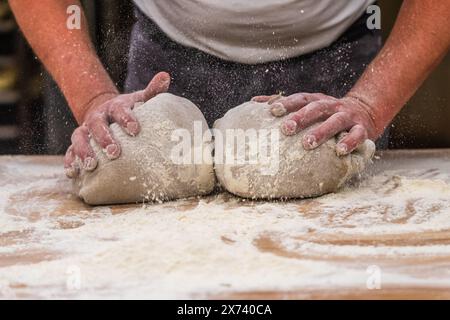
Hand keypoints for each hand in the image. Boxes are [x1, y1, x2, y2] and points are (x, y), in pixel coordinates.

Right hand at [64, 72, 170, 177]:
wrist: (106, 113)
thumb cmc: (129, 110)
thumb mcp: (140, 100)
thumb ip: (152, 92)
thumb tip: (165, 76)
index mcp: (114, 107)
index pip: (119, 110)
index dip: (126, 118)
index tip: (135, 129)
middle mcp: (97, 117)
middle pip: (96, 125)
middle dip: (104, 139)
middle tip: (115, 152)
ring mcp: (85, 130)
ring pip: (79, 138)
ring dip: (84, 152)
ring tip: (91, 166)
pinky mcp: (77, 143)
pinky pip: (69, 152)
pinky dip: (69, 162)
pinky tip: (72, 173)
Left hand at [252, 93, 377, 155]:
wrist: (365, 112)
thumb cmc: (326, 113)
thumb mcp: (308, 105)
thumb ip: (284, 104)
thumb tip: (253, 102)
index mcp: (316, 100)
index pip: (300, 99)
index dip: (287, 103)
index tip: (272, 110)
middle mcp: (331, 106)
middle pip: (315, 108)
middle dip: (300, 117)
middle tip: (286, 129)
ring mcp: (347, 116)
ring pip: (334, 121)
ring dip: (321, 131)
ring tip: (308, 143)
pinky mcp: (362, 128)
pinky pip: (357, 135)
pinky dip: (349, 142)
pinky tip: (339, 151)